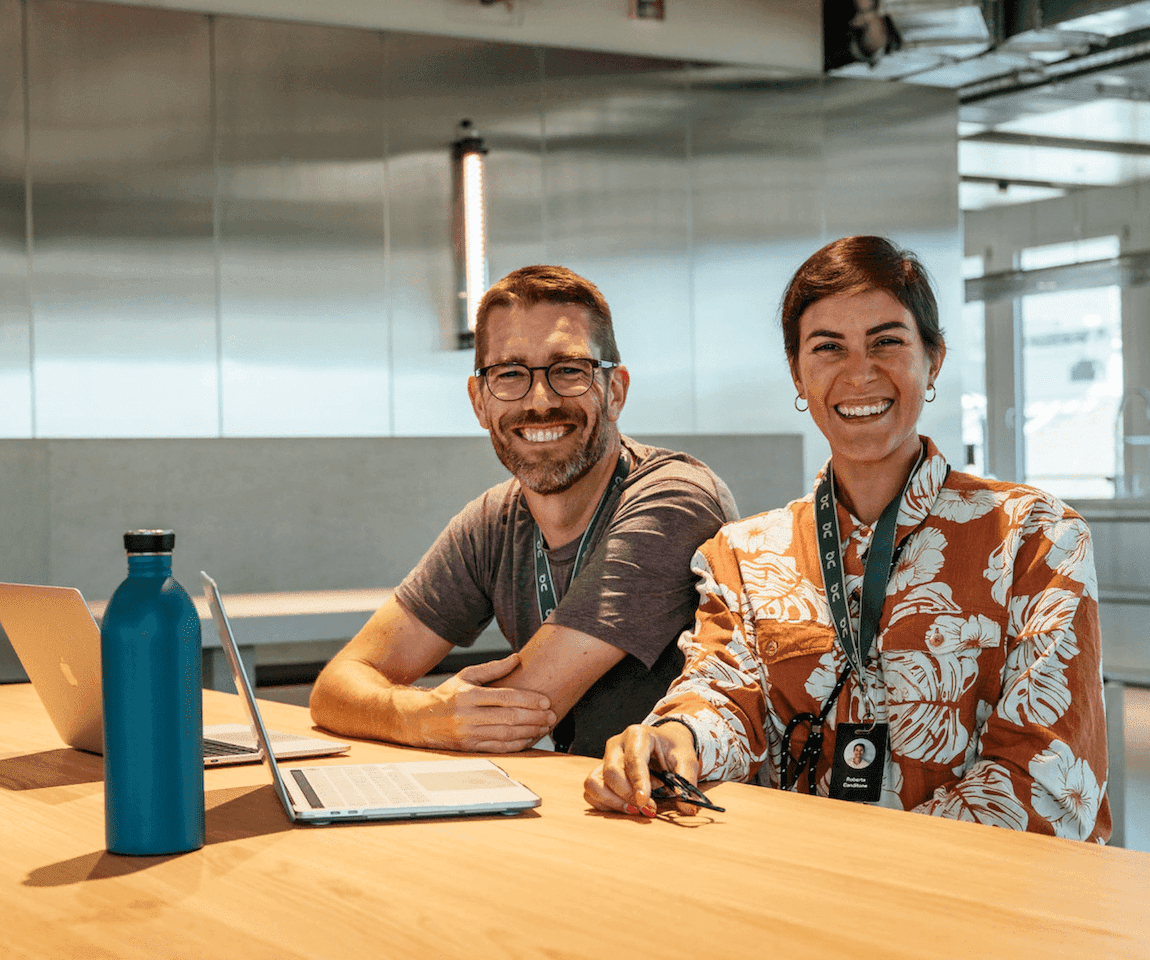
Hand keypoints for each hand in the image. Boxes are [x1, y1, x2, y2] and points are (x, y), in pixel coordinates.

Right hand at [412, 653, 556, 752]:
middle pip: (509, 717)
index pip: (505, 697)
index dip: (528, 700)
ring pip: (506, 734)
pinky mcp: (469, 748)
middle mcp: (468, 716)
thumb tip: (516, 658)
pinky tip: (529, 739)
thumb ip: (493, 668)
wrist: (420, 720)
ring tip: (544, 727)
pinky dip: (516, 745)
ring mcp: (468, 734)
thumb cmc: (447, 696)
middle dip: (534, 717)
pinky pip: (498, 748)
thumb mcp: (466, 676)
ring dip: (529, 731)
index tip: (545, 701)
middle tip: (551, 715)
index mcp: (469, 695)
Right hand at [583, 720, 699, 816]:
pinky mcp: (600, 772)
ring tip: (634, 810)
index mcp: (637, 735)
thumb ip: (687, 783)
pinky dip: (605, 804)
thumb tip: (688, 808)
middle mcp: (616, 744)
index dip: (637, 781)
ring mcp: (605, 758)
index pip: (633, 759)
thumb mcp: (687, 761)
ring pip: (594, 782)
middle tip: (649, 809)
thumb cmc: (674, 749)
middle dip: (628, 795)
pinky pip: (591, 791)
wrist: (665, 743)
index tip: (644, 800)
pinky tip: (624, 807)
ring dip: (612, 802)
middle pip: (611, 772)